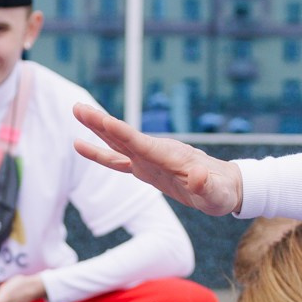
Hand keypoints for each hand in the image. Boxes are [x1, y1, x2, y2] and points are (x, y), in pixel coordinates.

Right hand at [70, 103, 243, 215]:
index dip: (122, 133)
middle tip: (78, 107)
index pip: (141, 143)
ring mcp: (149, 160)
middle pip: (123, 136)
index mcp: (170, 157)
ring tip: (76, 111)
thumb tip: (198, 176)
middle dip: (101, 123)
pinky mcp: (145, 169)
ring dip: (97, 128)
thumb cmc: (222, 191)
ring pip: (117, 142)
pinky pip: (117, 160)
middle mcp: (156, 153)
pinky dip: (99, 153)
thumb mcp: (218, 194)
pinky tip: (80, 145)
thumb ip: (207, 185)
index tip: (104, 120)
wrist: (225, 186)